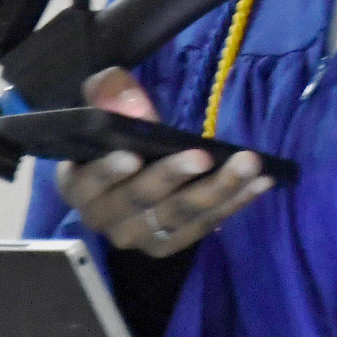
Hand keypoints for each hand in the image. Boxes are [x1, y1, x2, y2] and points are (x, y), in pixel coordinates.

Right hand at [55, 67, 273, 258]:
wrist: (127, 168)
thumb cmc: (113, 136)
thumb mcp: (104, 106)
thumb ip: (109, 93)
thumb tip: (131, 101)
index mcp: (78, 185)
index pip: (89, 183)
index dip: (109, 171)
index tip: (133, 155)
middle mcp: (104, 219)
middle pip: (141, 200)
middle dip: (175, 176)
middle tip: (204, 155)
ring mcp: (140, 236)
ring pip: (180, 216)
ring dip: (218, 190)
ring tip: (248, 165)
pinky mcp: (171, 242)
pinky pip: (204, 225)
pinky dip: (234, 203)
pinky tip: (259, 183)